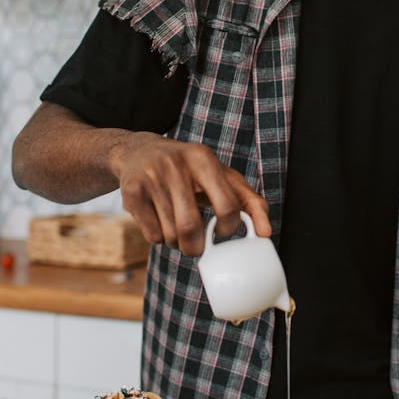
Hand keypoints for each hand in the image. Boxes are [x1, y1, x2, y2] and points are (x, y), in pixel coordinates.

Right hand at [110, 133, 270, 256]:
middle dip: (196, 247)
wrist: (139, 151)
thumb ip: (249, 201)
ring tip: (176, 228)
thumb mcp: (221, 175)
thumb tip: (266, 233)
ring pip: (170, 235)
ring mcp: (151, 177)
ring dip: (176, 243)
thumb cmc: (190, 170)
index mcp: (204, 159)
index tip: (221, 232)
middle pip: (191, 227)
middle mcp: (176, 164)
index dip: (228, 229)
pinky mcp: (131, 192)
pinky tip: (159, 221)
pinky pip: (151, 236)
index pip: (228, 206)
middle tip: (196, 247)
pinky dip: (158, 239)